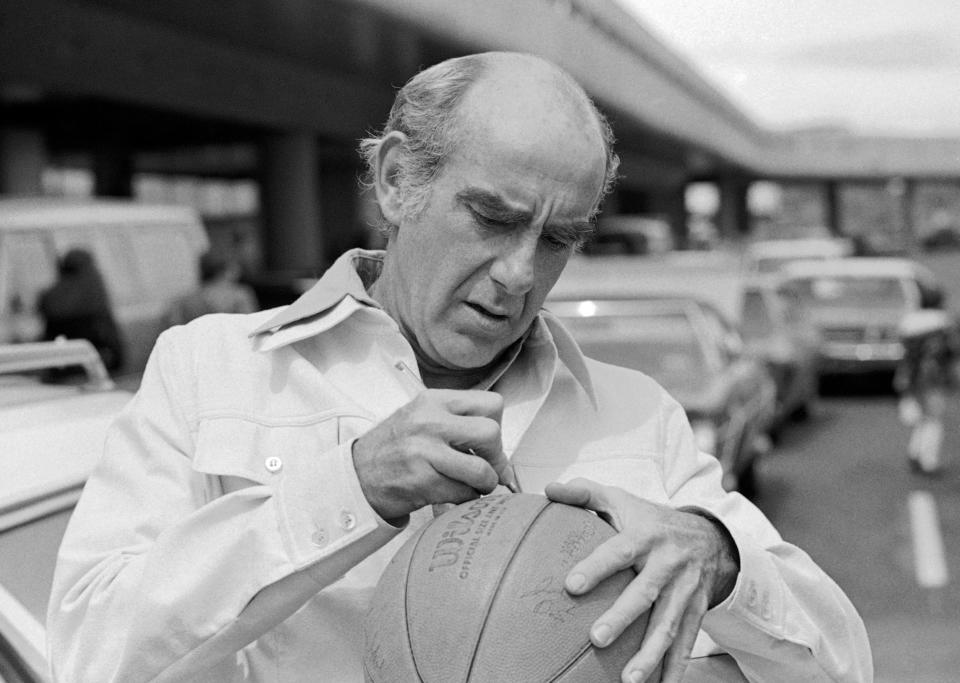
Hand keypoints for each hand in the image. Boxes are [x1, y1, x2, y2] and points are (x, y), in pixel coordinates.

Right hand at [352, 389, 508, 521]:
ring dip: (484, 484)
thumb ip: (461, 427)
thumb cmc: (395, 448)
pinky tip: (452, 493)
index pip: (491, 405)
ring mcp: (424, 452)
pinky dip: (465, 498)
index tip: (486, 443)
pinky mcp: (422, 481)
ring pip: (482, 470)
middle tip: (487, 468)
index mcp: (433, 401)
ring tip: (472, 485)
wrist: (356, 475)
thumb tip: (504, 461)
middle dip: (496, 457)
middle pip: (491, 434)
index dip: (496, 426)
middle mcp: (429, 422)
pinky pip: (464, 493)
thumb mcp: (423, 419)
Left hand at [545, 478, 738, 682]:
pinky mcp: (698, 610)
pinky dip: (674, 668)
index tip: (571, 585)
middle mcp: (669, 563)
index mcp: (647, 534)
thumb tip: (548, 489)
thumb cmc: (649, 519)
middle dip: (622, 618)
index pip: (619, 550)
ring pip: (669, 625)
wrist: (710, 535)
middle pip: (646, 593)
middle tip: (596, 638)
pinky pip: (686, 642)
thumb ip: (585, 493)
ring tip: (628, 680)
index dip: (597, 567)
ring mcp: (687, 590)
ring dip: (650, 654)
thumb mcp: (620, 499)